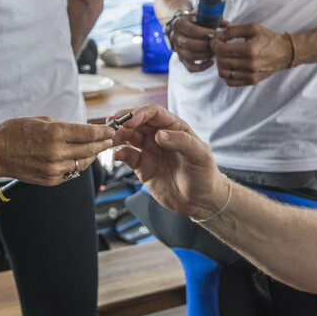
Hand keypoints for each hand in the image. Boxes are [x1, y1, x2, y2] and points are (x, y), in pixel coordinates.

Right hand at [0, 116, 114, 184]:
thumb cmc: (15, 132)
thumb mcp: (42, 120)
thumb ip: (65, 127)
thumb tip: (83, 131)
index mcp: (55, 133)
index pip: (88, 133)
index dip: (103, 132)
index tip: (110, 130)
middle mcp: (56, 152)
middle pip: (89, 149)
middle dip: (102, 143)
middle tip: (109, 139)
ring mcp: (53, 169)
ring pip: (83, 163)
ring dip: (92, 155)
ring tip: (97, 148)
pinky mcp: (50, 180)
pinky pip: (71, 173)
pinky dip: (78, 166)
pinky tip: (81, 159)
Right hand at [109, 104, 226, 217]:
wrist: (202, 202)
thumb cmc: (205, 174)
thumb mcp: (199, 155)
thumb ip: (180, 141)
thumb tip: (158, 134)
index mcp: (175, 128)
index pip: (153, 113)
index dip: (140, 113)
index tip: (129, 120)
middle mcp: (160, 137)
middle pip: (137, 122)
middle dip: (123, 121)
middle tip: (111, 125)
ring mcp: (151, 151)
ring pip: (130, 137)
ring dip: (119, 136)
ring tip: (111, 139)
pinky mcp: (143, 167)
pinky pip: (128, 156)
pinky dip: (120, 154)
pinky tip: (117, 155)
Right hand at [167, 13, 217, 72]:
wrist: (182, 26)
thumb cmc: (195, 20)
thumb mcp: (201, 15)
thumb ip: (214, 19)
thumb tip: (228, 25)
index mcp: (179, 23)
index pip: (192, 30)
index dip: (206, 33)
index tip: (219, 35)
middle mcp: (175, 37)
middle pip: (190, 44)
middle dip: (206, 46)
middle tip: (219, 45)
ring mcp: (177, 49)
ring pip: (190, 56)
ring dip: (206, 55)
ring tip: (216, 51)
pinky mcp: (181, 59)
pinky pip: (190, 67)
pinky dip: (201, 67)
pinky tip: (211, 62)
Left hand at [212, 22, 293, 85]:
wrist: (284, 53)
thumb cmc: (268, 39)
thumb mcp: (253, 28)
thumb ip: (233, 30)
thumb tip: (218, 35)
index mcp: (250, 50)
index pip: (222, 50)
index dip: (215, 44)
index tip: (216, 41)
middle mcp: (250, 65)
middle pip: (221, 61)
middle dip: (216, 53)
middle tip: (219, 47)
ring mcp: (251, 75)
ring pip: (223, 73)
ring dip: (220, 64)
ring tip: (224, 57)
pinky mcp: (251, 81)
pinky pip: (230, 82)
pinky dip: (226, 74)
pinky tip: (230, 66)